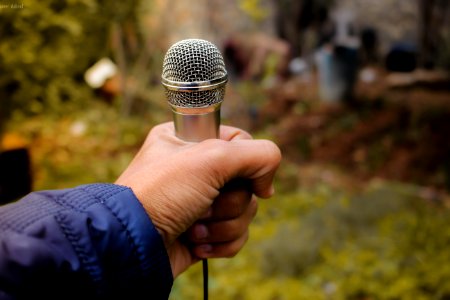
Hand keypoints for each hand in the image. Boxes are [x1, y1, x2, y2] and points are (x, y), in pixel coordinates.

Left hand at [115, 122, 280, 276]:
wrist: (132, 245)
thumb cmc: (161, 194)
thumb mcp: (210, 158)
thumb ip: (256, 154)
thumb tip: (267, 186)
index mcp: (190, 140)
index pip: (241, 141)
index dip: (245, 161)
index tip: (234, 177)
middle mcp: (197, 169)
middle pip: (247, 181)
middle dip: (229, 201)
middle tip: (203, 204)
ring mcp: (201, 201)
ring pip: (245, 210)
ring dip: (223, 224)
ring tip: (194, 227)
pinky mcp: (205, 230)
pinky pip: (237, 235)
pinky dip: (220, 242)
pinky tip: (195, 242)